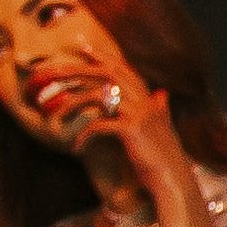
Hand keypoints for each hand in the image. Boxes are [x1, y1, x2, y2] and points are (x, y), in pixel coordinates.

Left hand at [51, 69, 186, 195]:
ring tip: (56, 116)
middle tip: (53, 72)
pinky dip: (84, 136)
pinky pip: (98, 125)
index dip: (103, 57)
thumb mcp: (162, 127)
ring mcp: (139, 114)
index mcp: (150, 99)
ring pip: (97, 96)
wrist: (173, 180)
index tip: (82, 47)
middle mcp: (146, 101)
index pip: (124, 69)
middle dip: (78, 70)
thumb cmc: (164, 157)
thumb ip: (160, 108)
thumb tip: (162, 93)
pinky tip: (76, 147)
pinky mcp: (131, 129)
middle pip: (107, 74)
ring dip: (72, 104)